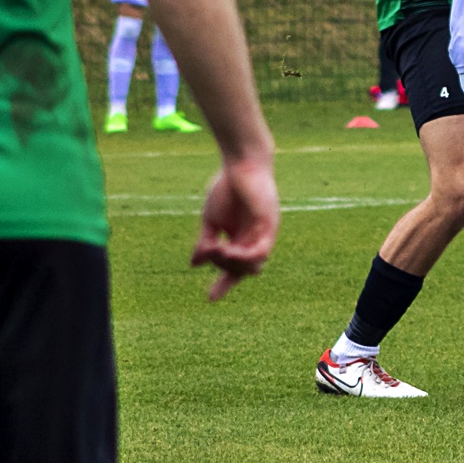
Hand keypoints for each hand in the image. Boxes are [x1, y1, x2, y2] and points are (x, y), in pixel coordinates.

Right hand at [192, 156, 278, 301]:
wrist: (241, 163)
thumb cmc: (227, 188)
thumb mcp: (211, 220)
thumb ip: (206, 242)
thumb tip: (194, 264)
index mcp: (239, 240)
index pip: (233, 269)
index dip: (223, 284)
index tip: (210, 299)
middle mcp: (253, 241)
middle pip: (242, 270)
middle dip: (225, 270)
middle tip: (211, 249)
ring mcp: (263, 234)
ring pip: (252, 265)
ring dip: (232, 263)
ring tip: (218, 248)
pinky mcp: (269, 225)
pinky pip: (261, 250)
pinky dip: (245, 256)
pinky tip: (229, 249)